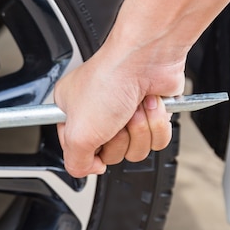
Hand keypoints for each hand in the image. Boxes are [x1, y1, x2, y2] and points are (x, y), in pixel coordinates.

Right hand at [54, 46, 182, 177]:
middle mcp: (98, 112)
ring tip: (133, 108)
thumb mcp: (77, 135)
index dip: (89, 151)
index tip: (93, 142)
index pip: (77, 151)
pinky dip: (156, 125)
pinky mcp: (151, 113)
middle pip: (111, 153)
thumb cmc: (109, 80)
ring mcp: (126, 112)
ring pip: (136, 149)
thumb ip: (75, 163)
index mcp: (71, 112)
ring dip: (139, 131)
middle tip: (114, 119)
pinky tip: (148, 105)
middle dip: (119, 139)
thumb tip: (88, 170)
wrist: (145, 59)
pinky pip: (157, 139)